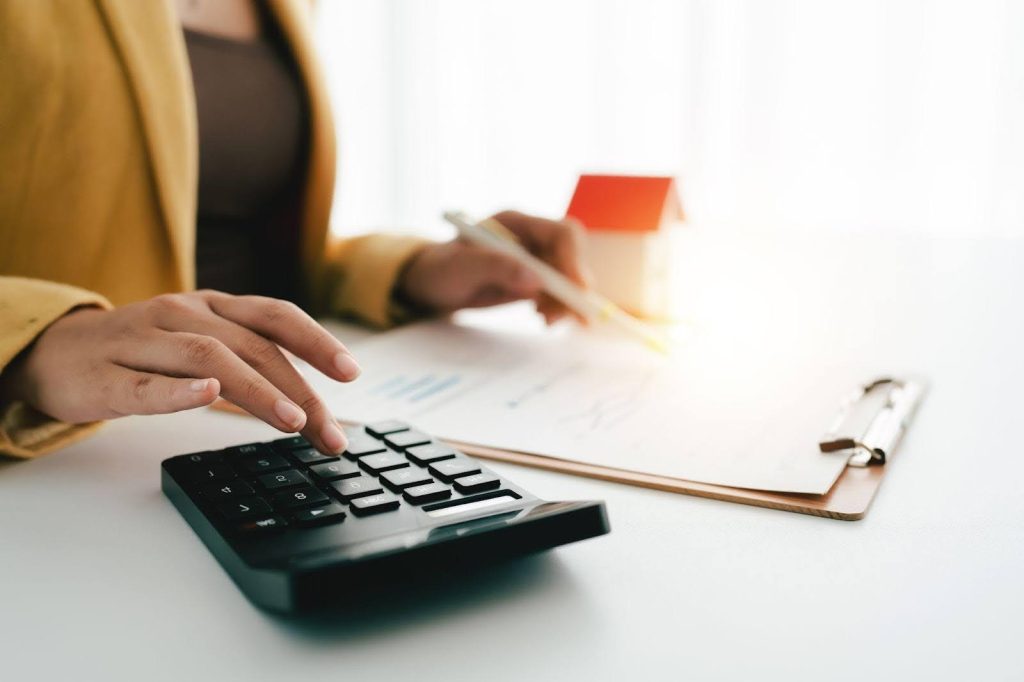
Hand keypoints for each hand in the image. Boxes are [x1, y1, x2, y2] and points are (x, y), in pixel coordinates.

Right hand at [3, 291, 357, 453]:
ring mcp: (143, 341)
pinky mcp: (107, 375)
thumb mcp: (200, 341)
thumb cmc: (142, 352)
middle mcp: (182, 314)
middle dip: (300, 390)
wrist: (54, 352)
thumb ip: (249, 359)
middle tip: (329, 432)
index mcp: (212, 306)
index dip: (317, 341)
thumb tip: (310, 401)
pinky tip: (207, 396)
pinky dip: (180, 390)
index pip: (276, 316)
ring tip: (292, 421)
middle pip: (254, 346)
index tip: (351, 373)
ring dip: (257, 391)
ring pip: (210, 359)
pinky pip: (147, 383)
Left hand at [397, 210, 591, 323]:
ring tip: (547, 321)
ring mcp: (532, 259)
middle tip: (575, 316)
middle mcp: (529, 238)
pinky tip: (544, 318)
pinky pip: (556, 292)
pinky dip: (557, 306)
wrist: (430, 285)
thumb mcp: (460, 268)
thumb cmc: (440, 269)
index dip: (574, 259)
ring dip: (566, 301)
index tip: (578, 289)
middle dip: (574, 286)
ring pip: (566, 278)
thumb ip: (495, 267)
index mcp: (515, 223)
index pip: (560, 233)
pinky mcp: (531, 280)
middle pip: (569, 257)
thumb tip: (536, 281)